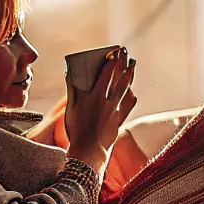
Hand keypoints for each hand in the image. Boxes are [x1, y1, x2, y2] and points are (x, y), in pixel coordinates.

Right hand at [65, 48, 136, 172]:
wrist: (89, 151)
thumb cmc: (76, 129)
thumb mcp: (71, 108)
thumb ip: (72, 89)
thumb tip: (70, 73)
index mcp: (95, 96)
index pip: (107, 73)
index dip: (112, 60)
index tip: (115, 51)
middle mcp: (108, 100)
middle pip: (119, 77)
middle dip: (124, 62)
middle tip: (126, 52)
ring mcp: (116, 110)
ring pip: (127, 88)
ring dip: (130, 74)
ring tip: (133, 64)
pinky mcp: (120, 119)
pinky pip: (129, 104)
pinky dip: (131, 94)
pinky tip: (132, 90)